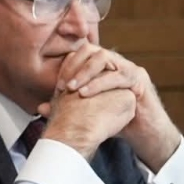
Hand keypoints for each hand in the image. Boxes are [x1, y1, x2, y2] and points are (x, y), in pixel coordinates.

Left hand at [49, 44, 181, 168]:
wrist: (142, 132)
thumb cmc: (115, 119)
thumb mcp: (88, 111)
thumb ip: (66, 106)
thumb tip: (41, 107)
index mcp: (102, 68)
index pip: (82, 54)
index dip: (68, 66)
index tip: (57, 86)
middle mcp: (115, 63)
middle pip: (92, 50)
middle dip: (75, 66)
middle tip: (64, 86)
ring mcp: (129, 68)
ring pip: (105, 58)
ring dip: (86, 72)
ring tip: (74, 89)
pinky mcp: (140, 78)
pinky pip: (120, 74)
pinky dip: (101, 83)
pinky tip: (87, 93)